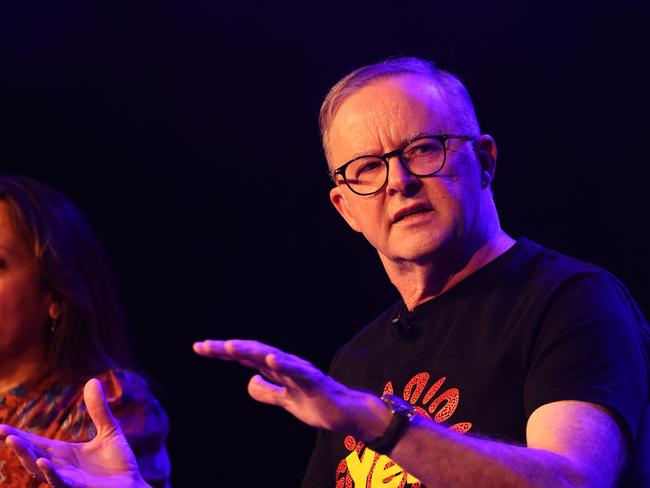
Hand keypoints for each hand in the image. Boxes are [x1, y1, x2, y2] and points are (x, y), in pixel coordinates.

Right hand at [0, 378, 148, 487]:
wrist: (133, 484)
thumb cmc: (119, 462)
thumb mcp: (109, 430)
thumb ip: (98, 409)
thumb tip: (92, 380)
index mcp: (64, 453)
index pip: (36, 442)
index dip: (18, 434)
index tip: (0, 426)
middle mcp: (61, 466)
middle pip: (32, 455)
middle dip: (16, 444)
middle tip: (1, 431)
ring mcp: (67, 478)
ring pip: (39, 469)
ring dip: (25, 456)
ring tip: (13, 441)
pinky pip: (60, 482)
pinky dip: (50, 473)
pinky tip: (42, 461)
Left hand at [193, 340, 388, 439]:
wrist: (347, 413)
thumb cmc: (318, 403)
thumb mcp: (285, 401)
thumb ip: (267, 392)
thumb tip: (248, 382)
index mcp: (277, 368)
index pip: (245, 356)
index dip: (223, 351)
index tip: (200, 348)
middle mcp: (286, 364)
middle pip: (252, 352)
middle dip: (227, 348)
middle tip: (202, 346)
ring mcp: (299, 371)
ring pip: (271, 356)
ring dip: (249, 351)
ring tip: (228, 347)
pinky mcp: (313, 382)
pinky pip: (297, 371)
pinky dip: (283, 364)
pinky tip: (269, 358)